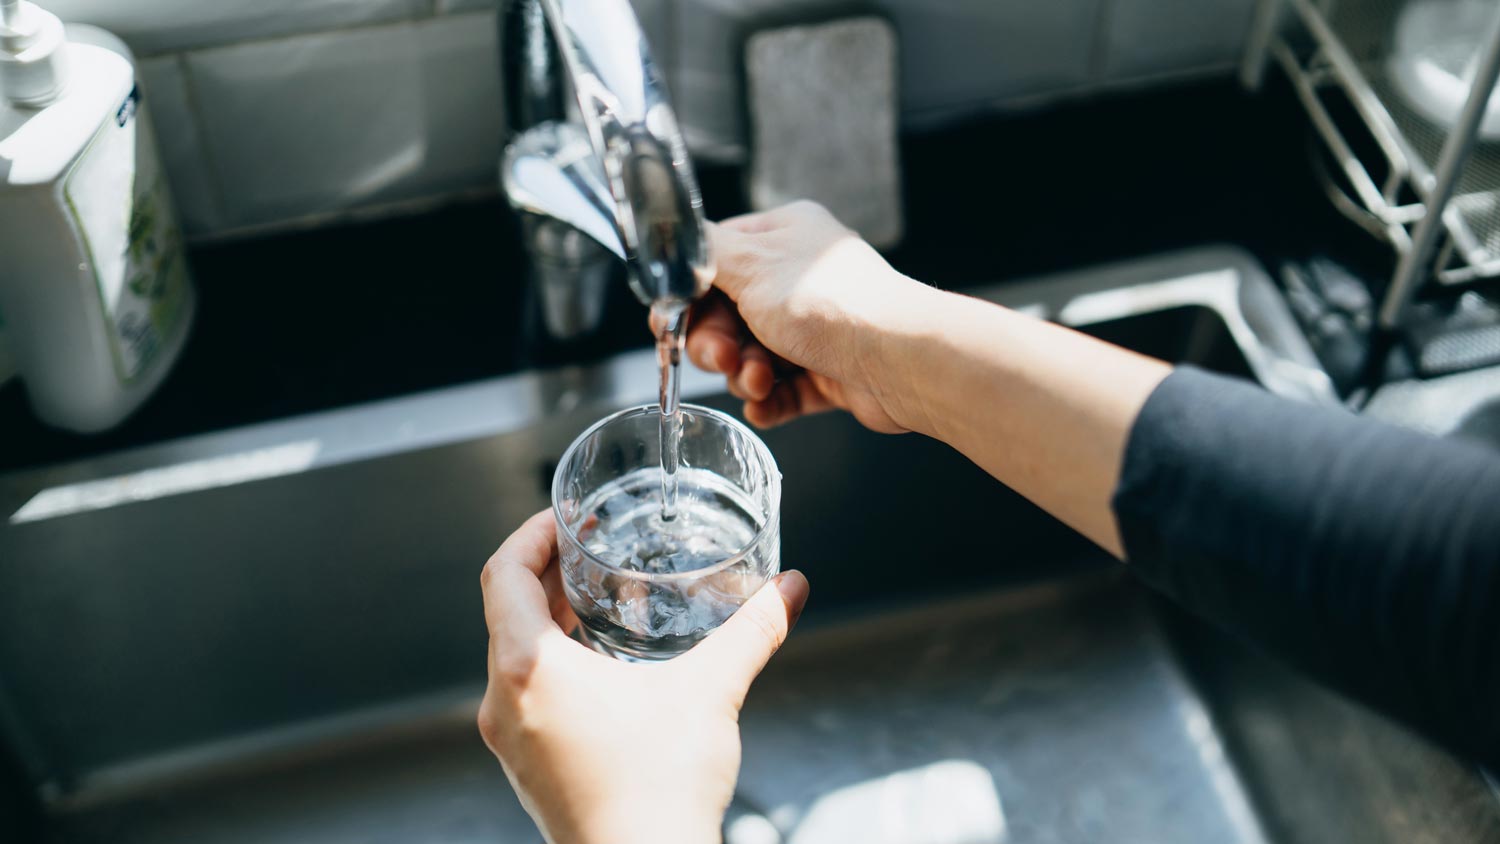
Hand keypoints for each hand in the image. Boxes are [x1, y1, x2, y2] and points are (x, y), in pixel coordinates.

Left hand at [478, 511, 810, 843]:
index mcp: (530, 669)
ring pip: (514, 655)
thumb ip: (753, 632)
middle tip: (591, 551)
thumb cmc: (659, 794)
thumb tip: (789, 590)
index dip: (531, 534)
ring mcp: (512, 740)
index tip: (565, 520)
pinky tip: (603, 668)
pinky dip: (553, 664)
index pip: (503, 574)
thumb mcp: (711, 694)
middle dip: (547, 573)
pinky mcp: (528, 767)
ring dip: (549, 620)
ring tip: (598, 602)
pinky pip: (525, 695)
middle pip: (506, 611)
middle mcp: (505, 702)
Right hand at [688, 201, 932, 432]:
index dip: (688, 297)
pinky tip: (764, 408)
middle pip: (727, 316)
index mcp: (781, 237)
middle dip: (717, 345)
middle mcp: (798, 278)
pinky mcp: (828, 372)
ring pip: (752, 357)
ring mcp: (814, 328)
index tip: (670, 325)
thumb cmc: (830, 303)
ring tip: (760, 382)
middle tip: (723, 359)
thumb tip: (677, 242)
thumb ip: (704, 253)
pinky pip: (782, 390)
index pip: (714, 262)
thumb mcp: (749, 264)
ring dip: (745, 375)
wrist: (898, 359)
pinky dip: (768, 401)